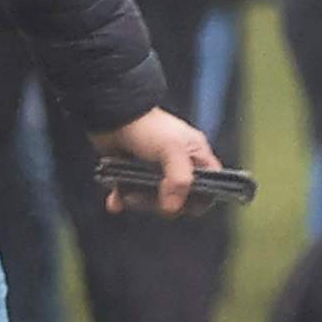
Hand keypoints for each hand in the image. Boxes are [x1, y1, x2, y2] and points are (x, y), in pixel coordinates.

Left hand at [94, 107, 210, 216]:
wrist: (110, 114)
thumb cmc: (147, 126)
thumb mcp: (171, 149)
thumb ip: (179, 179)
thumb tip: (173, 208)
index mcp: (195, 156)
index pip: (210, 185)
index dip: (200, 199)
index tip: (183, 205)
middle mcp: (178, 164)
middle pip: (179, 199)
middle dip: (161, 203)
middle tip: (144, 196)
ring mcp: (154, 169)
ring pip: (153, 200)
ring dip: (139, 202)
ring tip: (126, 195)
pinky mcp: (131, 172)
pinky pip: (130, 194)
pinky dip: (121, 199)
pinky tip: (115, 201)